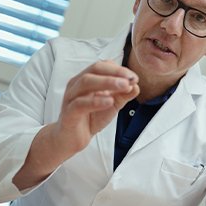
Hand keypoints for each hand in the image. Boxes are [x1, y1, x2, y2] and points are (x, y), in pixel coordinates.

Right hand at [24, 63, 139, 180]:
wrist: (72, 139)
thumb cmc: (89, 118)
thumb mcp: (111, 105)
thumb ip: (122, 95)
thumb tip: (136, 86)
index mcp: (86, 79)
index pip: (102, 66)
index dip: (119, 69)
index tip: (134, 77)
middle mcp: (77, 85)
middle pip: (94, 69)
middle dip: (114, 72)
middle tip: (131, 78)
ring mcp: (71, 97)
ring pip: (86, 82)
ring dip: (107, 82)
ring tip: (123, 86)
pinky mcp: (68, 113)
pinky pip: (80, 103)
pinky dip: (96, 101)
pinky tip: (109, 101)